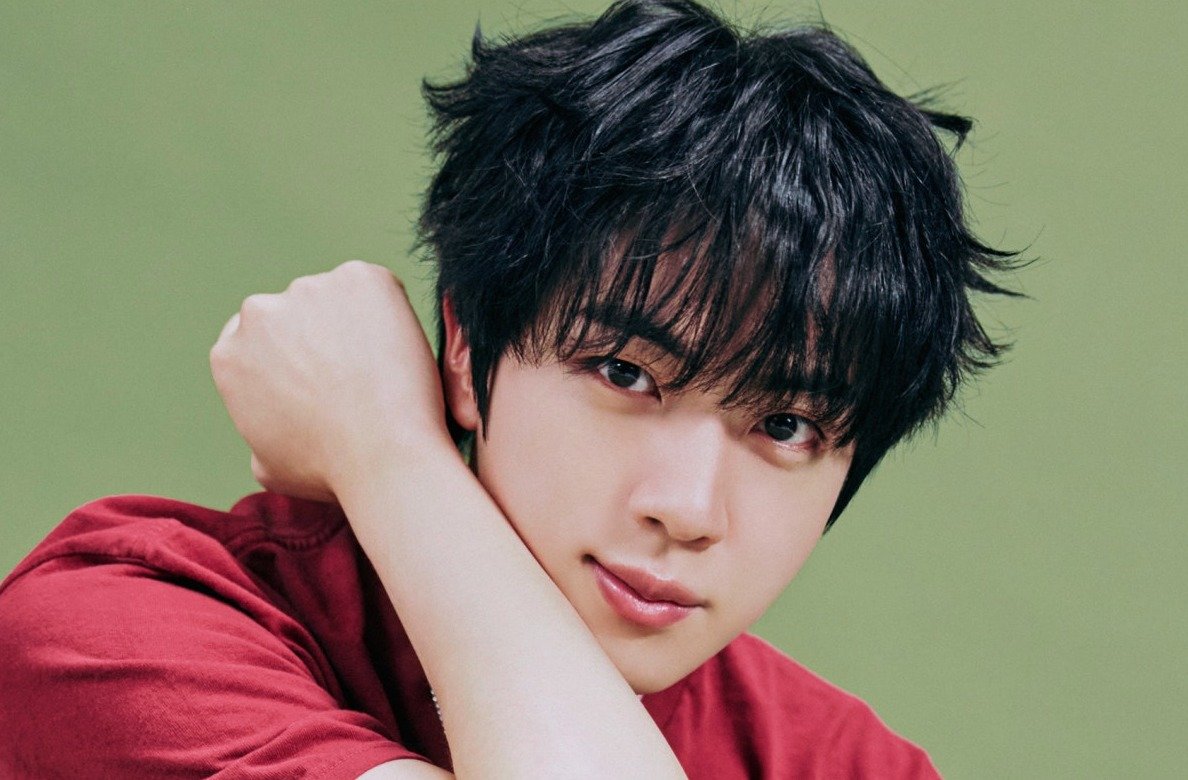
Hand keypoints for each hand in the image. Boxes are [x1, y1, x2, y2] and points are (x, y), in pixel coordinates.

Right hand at [210, 261, 450, 501]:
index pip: (254, 338)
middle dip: (321, 334)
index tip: (318, 373)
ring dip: (355, 322)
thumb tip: (268, 429)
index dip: (290, 354)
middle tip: (358, 372)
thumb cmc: (331, 471)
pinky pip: (376, 287)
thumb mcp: (268, 465)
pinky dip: (390, 309)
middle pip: (294, 312)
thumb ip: (259, 430)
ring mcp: (309, 289)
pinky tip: (400, 350)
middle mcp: (260, 313)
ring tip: (383, 370)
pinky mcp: (359, 277)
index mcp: (230, 354)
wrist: (383, 453)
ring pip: (337, 298)